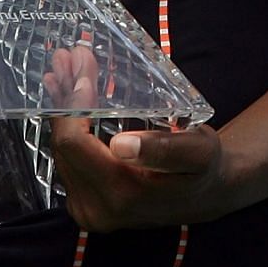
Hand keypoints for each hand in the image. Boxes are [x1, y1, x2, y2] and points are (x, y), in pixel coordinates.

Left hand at [44, 47, 230, 231]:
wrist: (206, 195)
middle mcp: (95, 208)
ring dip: (64, 109)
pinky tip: (70, 99)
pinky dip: (68, 126)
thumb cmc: (204, 167)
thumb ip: (164, 150)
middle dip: (66, 98)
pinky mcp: (84, 204)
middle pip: (63, 144)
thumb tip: (121, 145)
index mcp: (120, 195)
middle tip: (69, 57)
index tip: (82, 67)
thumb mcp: (198, 152)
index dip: (73, 104)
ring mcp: (87, 209)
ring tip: (68, 70)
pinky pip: (66, 159)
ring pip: (60, 150)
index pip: (74, 143)